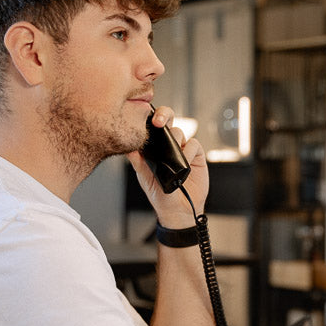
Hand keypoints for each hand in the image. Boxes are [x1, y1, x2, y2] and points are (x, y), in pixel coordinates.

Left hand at [126, 105, 209, 228]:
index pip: (152, 126)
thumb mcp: (145, 178)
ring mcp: (183, 149)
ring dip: (176, 140)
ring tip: (173, 156)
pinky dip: (190, 150)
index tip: (148, 119)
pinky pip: (194, 144)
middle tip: (159, 122)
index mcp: (154, 148)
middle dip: (164, 115)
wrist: (179, 210)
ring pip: (180, 132)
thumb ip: (138, 162)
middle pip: (168, 120)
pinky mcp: (197, 156)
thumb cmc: (160, 195)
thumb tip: (128, 149)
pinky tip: (186, 162)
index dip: (151, 117)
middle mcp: (169, 145)